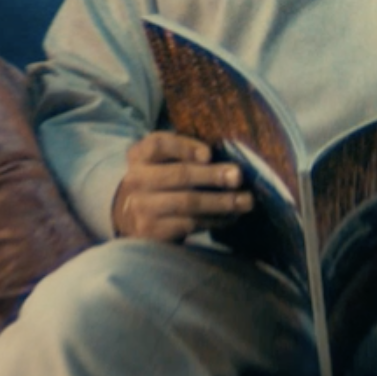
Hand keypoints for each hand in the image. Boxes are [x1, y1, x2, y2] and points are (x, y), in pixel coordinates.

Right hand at [110, 131, 252, 242]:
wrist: (132, 219)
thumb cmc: (159, 184)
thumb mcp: (163, 163)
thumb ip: (186, 155)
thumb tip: (224, 161)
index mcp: (139, 156)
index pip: (158, 144)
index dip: (184, 147)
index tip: (209, 154)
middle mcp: (136, 179)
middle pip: (178, 175)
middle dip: (212, 175)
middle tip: (237, 176)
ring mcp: (141, 207)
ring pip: (187, 202)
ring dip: (221, 202)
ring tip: (245, 201)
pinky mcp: (151, 231)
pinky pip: (189, 224)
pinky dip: (214, 220)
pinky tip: (230, 217)